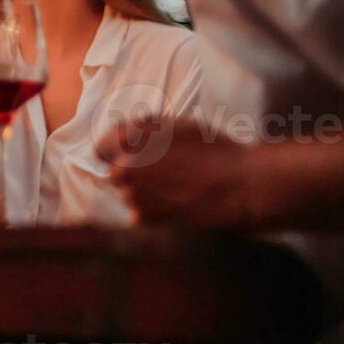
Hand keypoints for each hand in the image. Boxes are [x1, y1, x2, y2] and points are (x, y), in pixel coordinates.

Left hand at [96, 117, 256, 228]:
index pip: (101, 146)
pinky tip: (177, 205)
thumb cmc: (215, 150)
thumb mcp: (179, 126)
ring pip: (128, 195)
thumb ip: (146, 129)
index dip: (113, 151)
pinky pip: (138, 215)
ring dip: (144, 194)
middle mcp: (126, 165)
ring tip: (175, 190)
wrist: (242, 184)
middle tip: (160, 175)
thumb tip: (124, 135)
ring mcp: (134, 193)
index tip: (122, 157)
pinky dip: (153, 213)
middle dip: (131, 174)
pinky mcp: (146, 217)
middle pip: (115, 173)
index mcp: (131, 139)